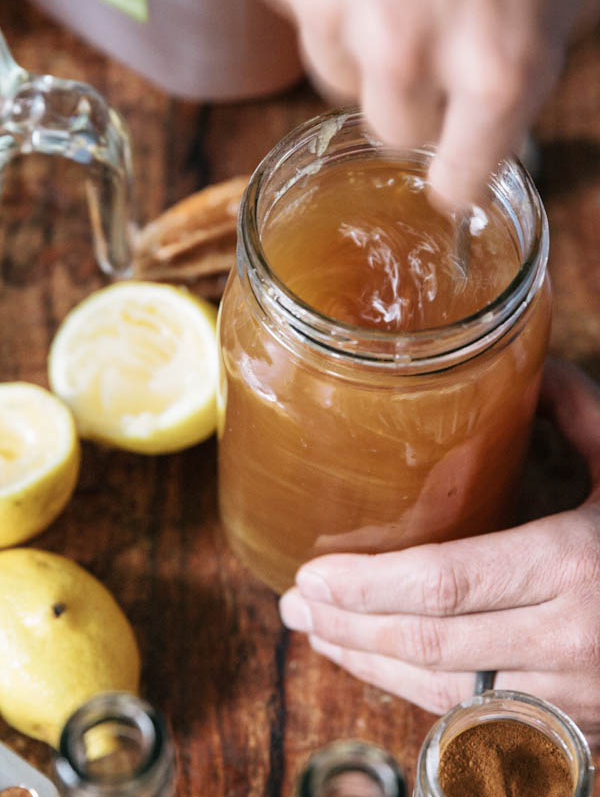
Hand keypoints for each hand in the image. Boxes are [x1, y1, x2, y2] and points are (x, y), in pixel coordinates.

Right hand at [233, 0, 599, 208]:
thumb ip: (522, 62)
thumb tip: (488, 116)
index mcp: (500, 63)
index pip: (459, 182)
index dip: (456, 176)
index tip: (450, 173)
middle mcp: (407, 49)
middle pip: (391, 132)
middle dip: (413, 97)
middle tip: (429, 35)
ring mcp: (328, 2)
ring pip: (334, 68)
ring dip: (360, 35)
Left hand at [279, 360, 599, 741]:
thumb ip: (583, 415)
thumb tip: (532, 369)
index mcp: (575, 567)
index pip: (448, 586)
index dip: (370, 589)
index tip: (310, 578)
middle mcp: (568, 641)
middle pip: (433, 644)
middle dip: (351, 629)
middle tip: (294, 607)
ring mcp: (572, 696)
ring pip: (446, 692)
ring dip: (371, 665)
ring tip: (318, 636)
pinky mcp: (575, 724)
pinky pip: (478, 714)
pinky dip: (416, 691)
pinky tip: (381, 665)